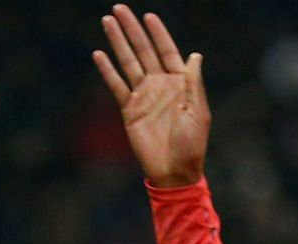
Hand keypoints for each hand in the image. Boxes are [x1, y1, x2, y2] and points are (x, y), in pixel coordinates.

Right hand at [93, 5, 208, 187]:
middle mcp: (160, 85)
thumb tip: (195, 55)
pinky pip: (117, 85)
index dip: (158, 34)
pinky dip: (107, 70)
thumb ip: (193, 83)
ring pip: (128, 62)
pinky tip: (99, 54)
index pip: (167, 51)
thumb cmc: (192, 145)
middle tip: (119, 9)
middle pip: (144, 51)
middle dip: (132, 30)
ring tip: (107, 21)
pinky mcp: (130, 109)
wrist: (174, 172)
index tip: (148, 16)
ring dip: (118, 42)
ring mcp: (144, 96)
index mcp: (180, 83)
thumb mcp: (198, 112)